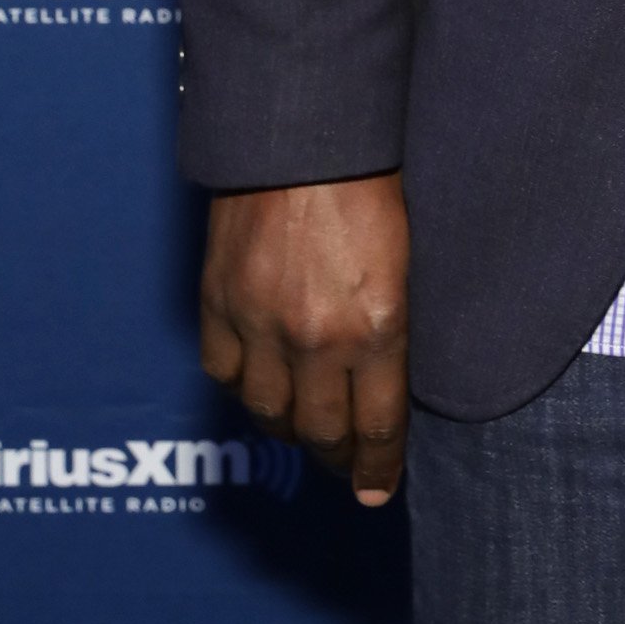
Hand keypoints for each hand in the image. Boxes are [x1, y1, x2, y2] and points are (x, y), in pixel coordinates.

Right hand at [200, 173, 409, 504]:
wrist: (303, 133)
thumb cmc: (370, 184)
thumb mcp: (406, 261)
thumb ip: (394, 325)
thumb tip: (388, 379)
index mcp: (378, 327)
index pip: (376, 426)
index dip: (376, 466)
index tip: (376, 490)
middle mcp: (317, 339)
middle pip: (322, 432)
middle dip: (337, 458)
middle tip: (346, 465)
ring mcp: (261, 325)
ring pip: (269, 413)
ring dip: (289, 429)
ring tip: (305, 428)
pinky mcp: (218, 304)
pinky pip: (225, 374)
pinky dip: (243, 388)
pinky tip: (259, 385)